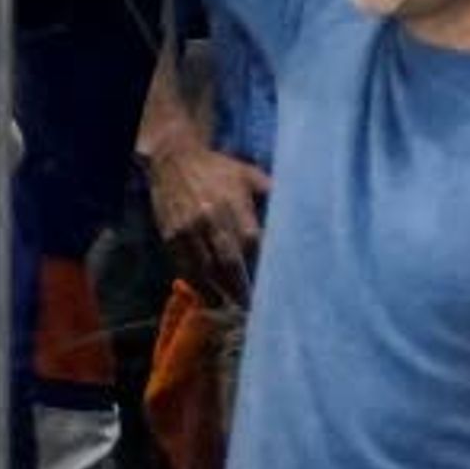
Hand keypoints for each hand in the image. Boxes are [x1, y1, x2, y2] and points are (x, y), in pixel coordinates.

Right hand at [146, 141, 268, 301]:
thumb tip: (299, 211)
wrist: (174, 160)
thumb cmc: (218, 169)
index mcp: (233, 201)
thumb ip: (271, 193)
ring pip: (206, 269)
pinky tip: (210, 296)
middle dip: (242, 287)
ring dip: (221, 291)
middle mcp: (210, 217)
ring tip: (234, 308)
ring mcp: (188, 229)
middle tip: (254, 307)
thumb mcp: (248, 174)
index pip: (252, 240)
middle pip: (229, 261)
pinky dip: (198, 285)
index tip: (273, 282)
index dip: (262, 263)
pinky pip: (185, 267)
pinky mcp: (171, 237)